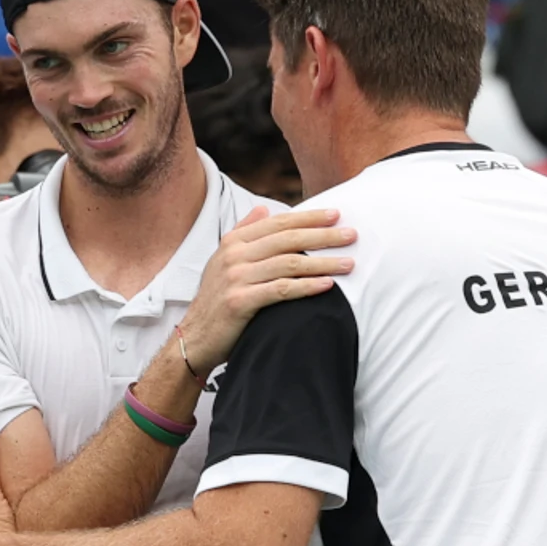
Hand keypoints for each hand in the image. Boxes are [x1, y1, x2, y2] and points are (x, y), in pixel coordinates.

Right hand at [176, 207, 354, 377]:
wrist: (195, 337)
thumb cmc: (216, 299)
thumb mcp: (223, 260)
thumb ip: (244, 232)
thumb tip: (263, 208)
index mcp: (233, 241)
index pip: (278, 223)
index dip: (309, 217)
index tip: (336, 215)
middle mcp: (234, 255)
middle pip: (287, 239)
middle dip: (323, 235)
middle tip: (351, 235)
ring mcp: (236, 278)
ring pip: (289, 264)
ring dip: (323, 262)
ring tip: (348, 263)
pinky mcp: (240, 302)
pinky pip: (281, 290)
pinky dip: (307, 286)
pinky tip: (328, 285)